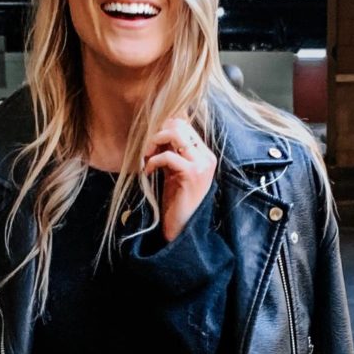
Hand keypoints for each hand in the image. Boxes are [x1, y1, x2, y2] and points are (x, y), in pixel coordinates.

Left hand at [142, 115, 216, 242]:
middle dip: (158, 134)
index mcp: (205, 155)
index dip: (164, 130)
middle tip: (147, 151)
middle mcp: (206, 157)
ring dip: (155, 143)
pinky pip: (168, 156)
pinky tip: (147, 172)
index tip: (152, 146)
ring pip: (176, 134)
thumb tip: (158, 132)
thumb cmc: (176, 201)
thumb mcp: (174, 172)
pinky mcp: (192, 174)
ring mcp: (201, 165)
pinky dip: (153, 161)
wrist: (182, 227)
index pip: (185, 126)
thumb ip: (171, 152)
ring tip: (147, 158)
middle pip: (180, 126)